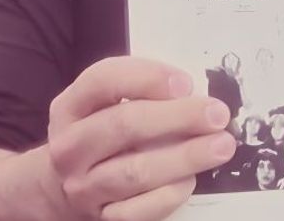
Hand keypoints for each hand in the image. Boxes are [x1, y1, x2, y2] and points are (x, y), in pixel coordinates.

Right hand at [47, 57, 235, 220]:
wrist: (63, 187)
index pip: (102, 81)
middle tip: (217, 114)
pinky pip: (140, 210)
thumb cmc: (97, 135)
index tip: (185, 83)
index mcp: (69, 108)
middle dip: (177, 117)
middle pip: (123, 125)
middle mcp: (70, 147)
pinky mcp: (102, 217)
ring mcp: (83, 186)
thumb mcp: (102, 105)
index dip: (146, 78)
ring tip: (220, 145)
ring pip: (136, 171)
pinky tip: (190, 179)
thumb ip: (138, 91)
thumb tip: (190, 95)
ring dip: (185, 157)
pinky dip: (170, 193)